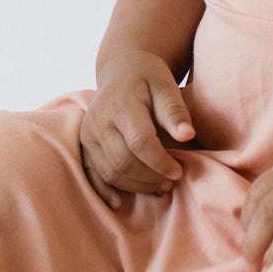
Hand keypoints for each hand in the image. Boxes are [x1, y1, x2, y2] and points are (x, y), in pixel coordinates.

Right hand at [80, 52, 193, 209]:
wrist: (121, 69)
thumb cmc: (148, 76)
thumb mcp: (166, 84)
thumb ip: (175, 110)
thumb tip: (187, 136)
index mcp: (121, 104)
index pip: (140, 143)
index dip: (161, 162)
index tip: (179, 171)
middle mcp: (99, 120)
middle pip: (123, 161)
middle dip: (150, 177)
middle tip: (172, 182)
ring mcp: (89, 133)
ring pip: (110, 171)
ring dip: (136, 185)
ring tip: (159, 186)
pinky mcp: (85, 143)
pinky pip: (93, 173)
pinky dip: (106, 190)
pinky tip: (120, 202)